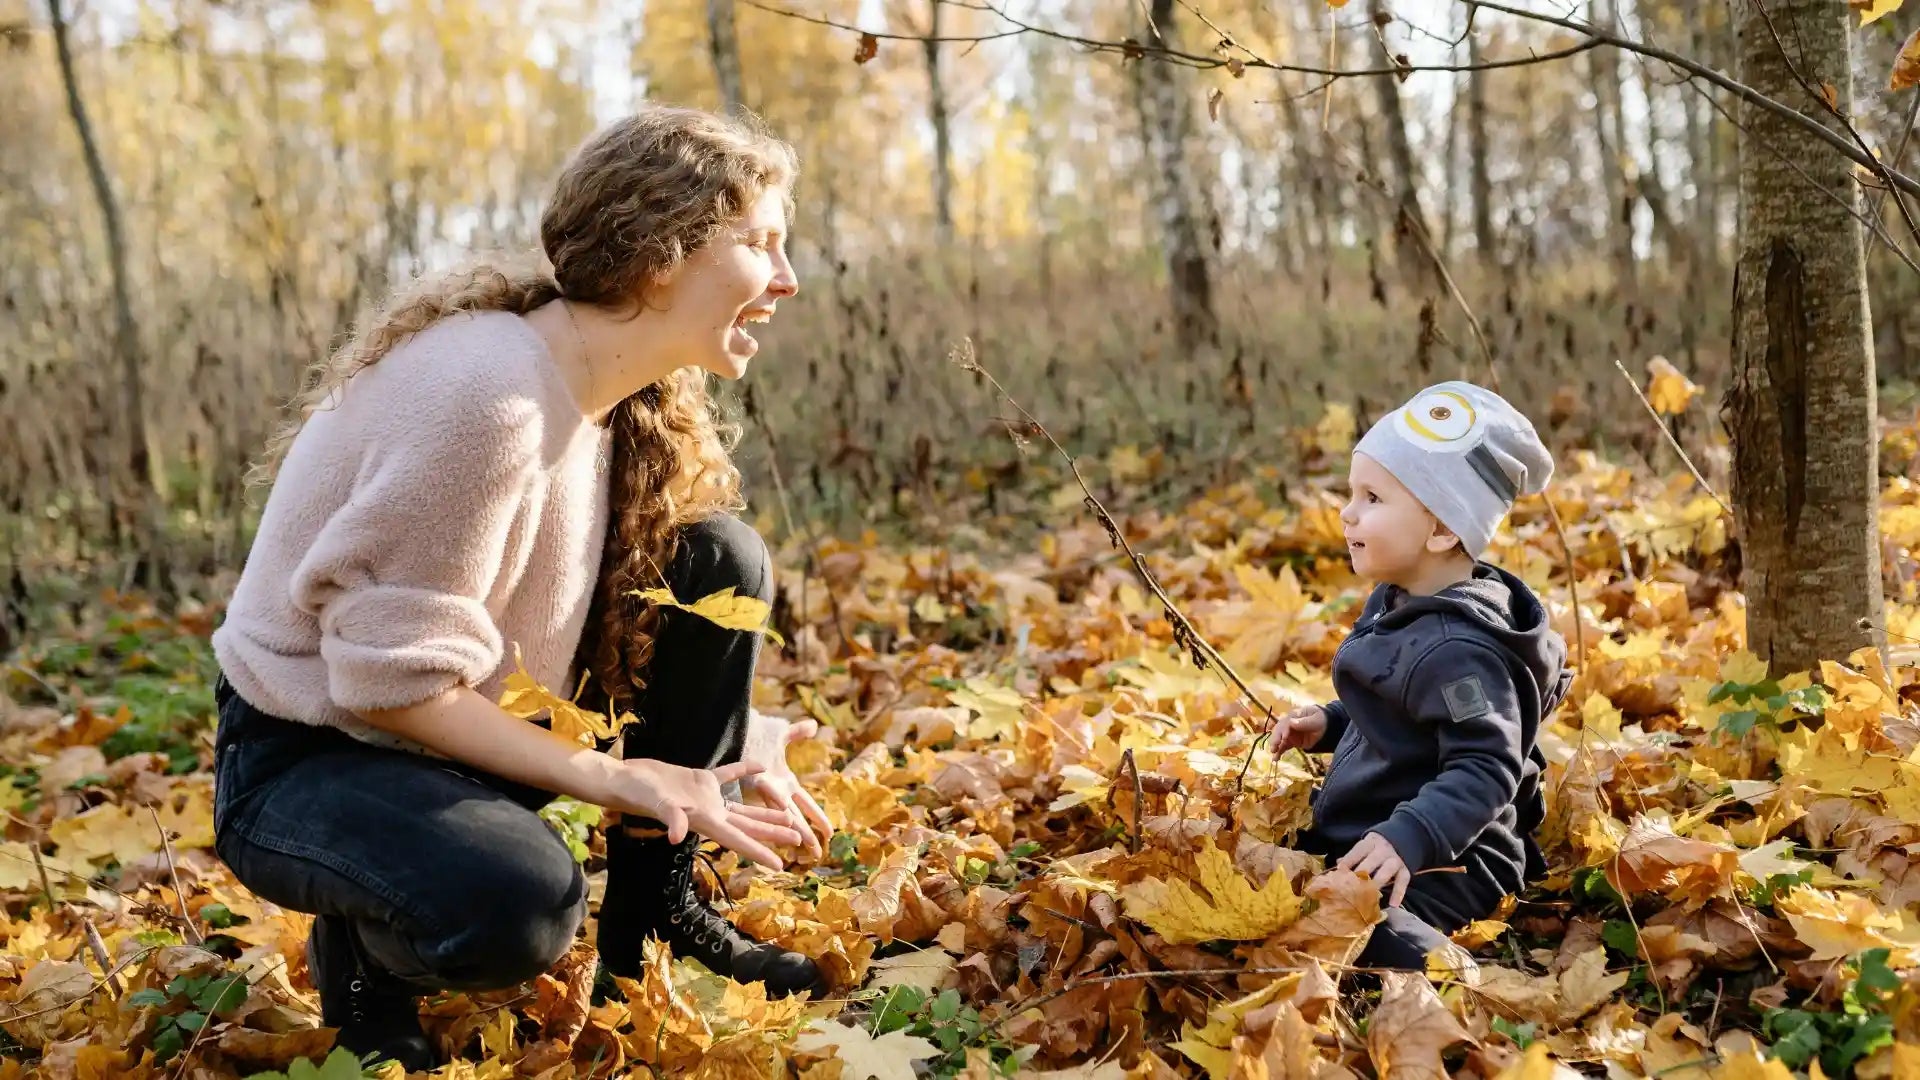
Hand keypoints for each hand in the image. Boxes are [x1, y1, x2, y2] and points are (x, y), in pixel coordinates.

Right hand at [603, 758, 801, 870]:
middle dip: (772, 834)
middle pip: (748, 827)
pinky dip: (744, 771)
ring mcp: (706, 798)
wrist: (624, 779)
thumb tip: (674, 836)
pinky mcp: (700, 780)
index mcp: (704, 821)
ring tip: (789, 815)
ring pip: (742, 807)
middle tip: (800, 840)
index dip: (759, 853)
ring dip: (765, 811)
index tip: (780, 866)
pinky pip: (728, 776)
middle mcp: (709, 813)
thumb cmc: (638, 794)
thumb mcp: (656, 805)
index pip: (737, 841)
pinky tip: (762, 767)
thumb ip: (669, 818)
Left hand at [739, 712, 833, 859]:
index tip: (830, 833)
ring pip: (786, 814)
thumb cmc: (756, 738)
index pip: (806, 803)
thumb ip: (797, 732)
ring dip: (795, 830)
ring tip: (804, 848)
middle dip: (808, 834)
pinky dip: (781, 809)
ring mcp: (768, 790)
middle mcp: (779, 791)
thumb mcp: (780, 735)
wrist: (737, 734)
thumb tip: (814, 725)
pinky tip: (788, 823)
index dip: (818, 817)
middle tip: (818, 854)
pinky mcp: (758, 784)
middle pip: (797, 816)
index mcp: (786, 782)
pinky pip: (773, 798)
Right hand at [1268, 705, 1327, 755]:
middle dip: (1276, 739)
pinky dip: (1279, 752)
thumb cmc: (1321, 720)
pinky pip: (1284, 746)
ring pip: (1280, 739)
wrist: (1326, 728)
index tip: (1284, 737)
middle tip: (1274, 747)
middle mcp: (1288, 724)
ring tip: (1273, 754)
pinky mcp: (1291, 741)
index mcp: (1294, 715)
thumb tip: (1291, 722)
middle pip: (1279, 730)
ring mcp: (1289, 733)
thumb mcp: (1316, 720)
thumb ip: (1305, 722)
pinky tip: (1275, 758)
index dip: (1284, 730)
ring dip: (1275, 746)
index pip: (1286, 722)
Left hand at [1337, 831, 1410, 906]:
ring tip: (1369, 896)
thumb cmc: (1375, 848)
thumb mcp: (1365, 848)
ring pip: (1387, 870)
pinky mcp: (1405, 870)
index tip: (1340, 871)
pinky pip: (1403, 881)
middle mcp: (1383, 850)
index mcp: (1370, 843)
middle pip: (1372, 860)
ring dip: (1377, 882)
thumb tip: (1339, 867)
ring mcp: (1395, 860)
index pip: (1359, 850)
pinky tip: (1393, 904)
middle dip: (1362, 872)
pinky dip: (1398, 892)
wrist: (1400, 841)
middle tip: (1352, 886)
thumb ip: (1353, 857)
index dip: (1349, 860)